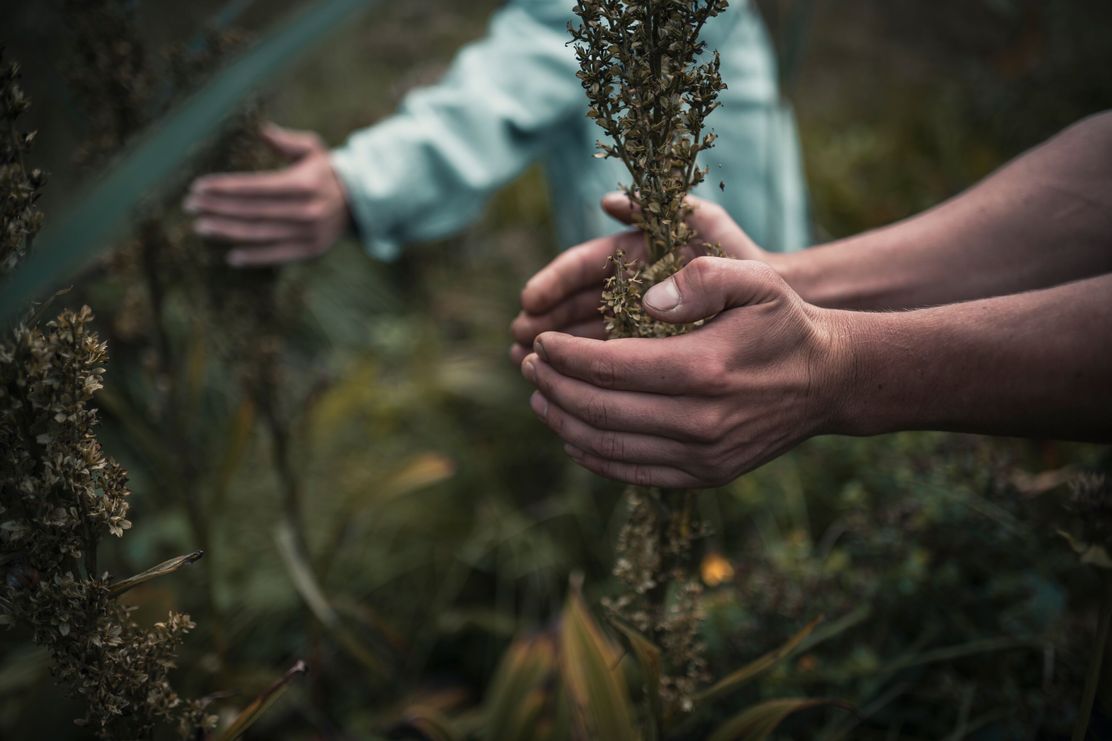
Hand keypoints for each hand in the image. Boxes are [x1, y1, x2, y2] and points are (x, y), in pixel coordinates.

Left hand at [184, 123, 350, 266]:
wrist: (358, 203)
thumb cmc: (325, 172)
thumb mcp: (313, 149)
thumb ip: (287, 141)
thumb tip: (262, 130)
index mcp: (303, 184)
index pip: (256, 187)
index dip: (225, 188)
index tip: (198, 187)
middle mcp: (307, 210)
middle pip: (253, 211)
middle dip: (218, 208)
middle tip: (190, 206)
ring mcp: (310, 233)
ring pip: (261, 234)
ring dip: (227, 231)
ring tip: (201, 227)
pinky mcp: (312, 250)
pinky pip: (278, 255)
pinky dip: (254, 258)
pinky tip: (231, 257)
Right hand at [510, 192, 769, 363]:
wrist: (789, 309)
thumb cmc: (749, 261)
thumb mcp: (710, 227)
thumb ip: (664, 207)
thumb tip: (608, 201)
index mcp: (637, 255)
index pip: (584, 266)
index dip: (554, 282)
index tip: (530, 299)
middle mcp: (632, 288)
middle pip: (575, 306)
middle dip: (547, 324)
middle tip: (521, 342)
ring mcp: (640, 323)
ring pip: (586, 340)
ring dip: (559, 355)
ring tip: (531, 369)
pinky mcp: (652, 355)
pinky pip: (613, 368)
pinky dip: (587, 380)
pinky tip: (567, 396)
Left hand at [519, 257, 847, 487]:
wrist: (826, 381)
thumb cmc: (783, 323)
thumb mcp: (755, 279)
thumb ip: (699, 279)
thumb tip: (646, 301)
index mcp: (704, 368)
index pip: (609, 366)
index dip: (564, 355)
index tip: (541, 341)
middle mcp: (700, 421)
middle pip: (599, 409)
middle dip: (553, 386)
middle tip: (528, 365)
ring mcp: (702, 456)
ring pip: (608, 446)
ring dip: (563, 421)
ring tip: (538, 396)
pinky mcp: (704, 476)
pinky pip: (632, 471)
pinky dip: (592, 455)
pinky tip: (571, 433)